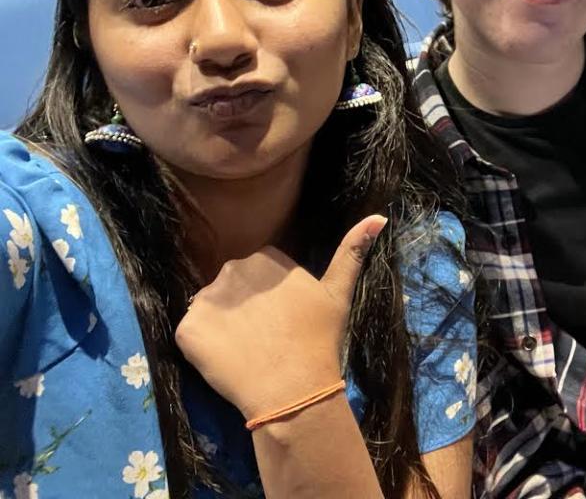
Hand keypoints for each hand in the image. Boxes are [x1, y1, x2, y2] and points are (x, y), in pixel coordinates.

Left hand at [175, 215, 386, 418]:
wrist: (293, 388)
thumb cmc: (319, 339)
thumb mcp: (339, 293)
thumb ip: (352, 251)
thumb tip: (378, 217)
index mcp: (266, 257)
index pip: (259, 272)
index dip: (270, 299)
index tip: (283, 320)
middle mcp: (232, 270)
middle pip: (232, 288)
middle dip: (243, 308)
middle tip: (266, 338)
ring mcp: (205, 300)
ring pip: (210, 310)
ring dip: (222, 327)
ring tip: (246, 352)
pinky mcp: (187, 330)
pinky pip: (190, 334)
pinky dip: (202, 348)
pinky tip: (226, 361)